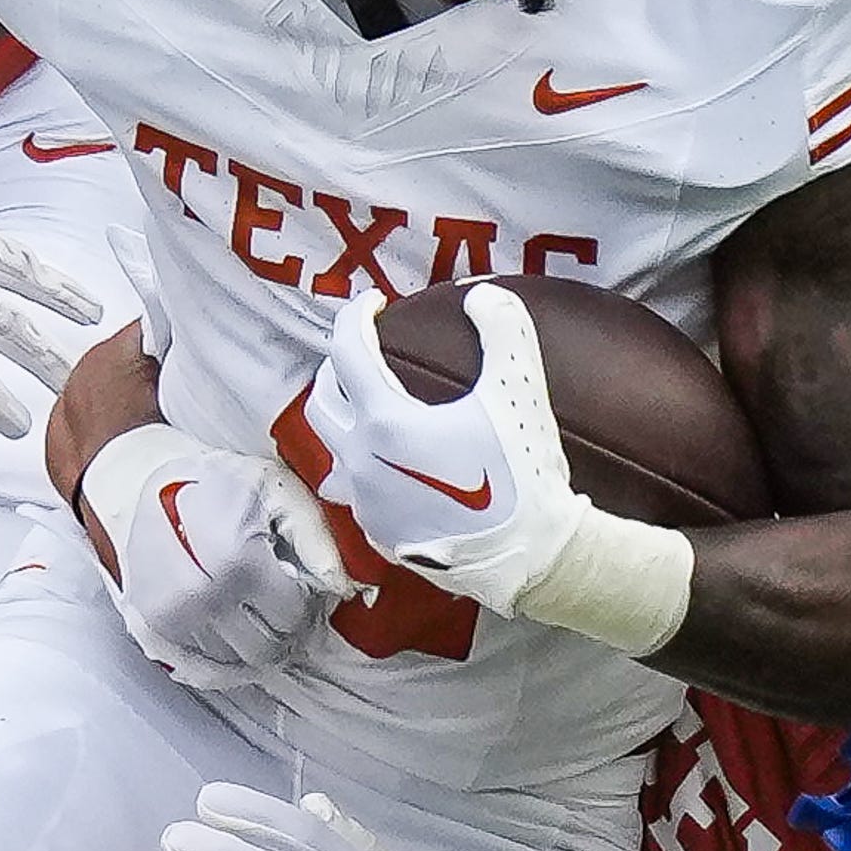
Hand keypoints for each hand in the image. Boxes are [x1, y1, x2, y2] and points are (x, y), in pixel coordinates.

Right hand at [76, 420, 347, 687]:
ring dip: (255, 645)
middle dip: (283, 629)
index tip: (299, 583)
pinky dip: (224, 662)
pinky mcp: (149, 632)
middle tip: (280, 602)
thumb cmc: (210, 481)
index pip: (293, 615)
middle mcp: (201, 599)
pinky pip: (201, 672)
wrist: (130, 481)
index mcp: (237, 562)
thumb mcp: (274, 490)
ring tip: (253, 611)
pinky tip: (231, 636)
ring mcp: (171, 620)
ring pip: (237, 663)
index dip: (305, 602)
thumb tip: (347, 589)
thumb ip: (317, 539)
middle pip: (267, 647)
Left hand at [304, 285, 579, 613]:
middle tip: (364, 351)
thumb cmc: (522, 474)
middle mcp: (360, 462)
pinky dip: (362, 464)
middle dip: (337, 367)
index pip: (347, 351)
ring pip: (329, 450)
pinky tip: (388, 462)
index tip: (374, 303)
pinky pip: (353, 490)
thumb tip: (482, 295)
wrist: (529, 555)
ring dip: (342, 419)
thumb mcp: (519, 389)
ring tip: (367, 406)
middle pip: (321, 400)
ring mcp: (365, 503)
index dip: (355, 315)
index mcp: (384, 422)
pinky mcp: (378, 534)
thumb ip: (504, 329)